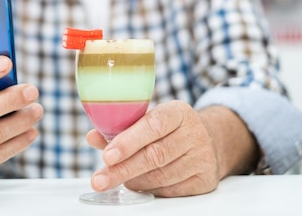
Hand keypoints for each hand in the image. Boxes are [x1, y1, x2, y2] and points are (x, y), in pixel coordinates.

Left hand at [86, 100, 258, 196]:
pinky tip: (139, 183)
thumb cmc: (170, 129)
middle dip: (122, 169)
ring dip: (133, 180)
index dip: (128, 141)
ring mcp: (202, 157)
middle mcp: (194, 132)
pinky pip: (170, 190)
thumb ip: (121, 128)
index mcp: (178, 112)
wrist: (209, 141)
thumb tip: (92, 138)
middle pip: (154, 155)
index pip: (153, 125)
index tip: (107, 155)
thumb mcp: (149, 120)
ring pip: (160, 176)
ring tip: (117, 178)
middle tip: (100, 179)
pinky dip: (149, 189)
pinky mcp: (205, 179)